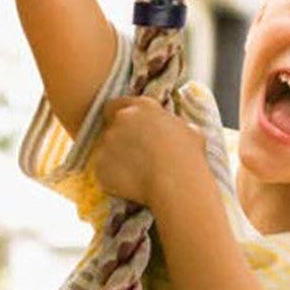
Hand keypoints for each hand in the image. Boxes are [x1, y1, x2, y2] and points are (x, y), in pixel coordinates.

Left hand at [94, 95, 209, 210]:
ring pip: (105, 149)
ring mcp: (107, 142)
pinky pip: (103, 170)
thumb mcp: (190, 130)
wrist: (176, 183)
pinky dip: (112, 177)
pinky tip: (130, 185)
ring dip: (115, 158)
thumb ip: (173, 125)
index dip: (120, 117)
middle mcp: (120, 119)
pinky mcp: (100, 165)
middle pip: (109, 126)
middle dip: (118, 138)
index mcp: (142, 106)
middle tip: (132, 155)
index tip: (128, 130)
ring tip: (134, 173)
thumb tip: (173, 130)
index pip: (117, 105)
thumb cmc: (187, 156)